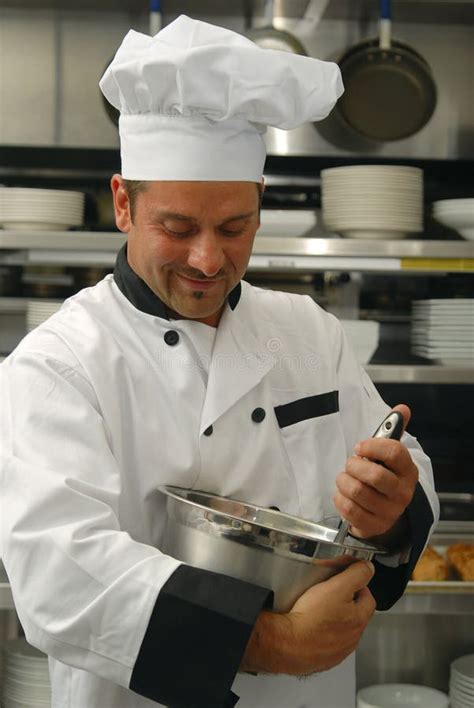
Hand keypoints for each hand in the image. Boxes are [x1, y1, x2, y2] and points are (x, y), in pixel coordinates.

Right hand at [241, 561, 375, 674]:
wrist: (289, 644)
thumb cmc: (311, 618)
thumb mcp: (337, 586)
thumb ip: (356, 574)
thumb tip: (367, 568)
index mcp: (359, 619)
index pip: (368, 597)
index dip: (358, 585)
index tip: (346, 580)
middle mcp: (352, 638)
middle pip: (355, 615)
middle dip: (346, 602)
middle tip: (330, 593)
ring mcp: (338, 650)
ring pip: (341, 630)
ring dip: (334, 619)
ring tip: (318, 610)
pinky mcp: (323, 658)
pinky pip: (326, 643)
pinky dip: (321, 634)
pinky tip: (310, 626)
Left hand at [333, 404, 418, 539]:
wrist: (385, 512)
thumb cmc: (384, 477)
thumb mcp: (390, 455)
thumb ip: (392, 431)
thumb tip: (402, 409)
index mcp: (408, 471)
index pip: (393, 452)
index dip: (371, 446)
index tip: (360, 447)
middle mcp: (402, 493)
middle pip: (374, 475)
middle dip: (354, 466)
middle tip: (351, 465)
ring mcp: (389, 511)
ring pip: (357, 491)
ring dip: (343, 481)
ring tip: (346, 479)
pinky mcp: (373, 525)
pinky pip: (348, 509)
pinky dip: (340, 498)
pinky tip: (344, 494)